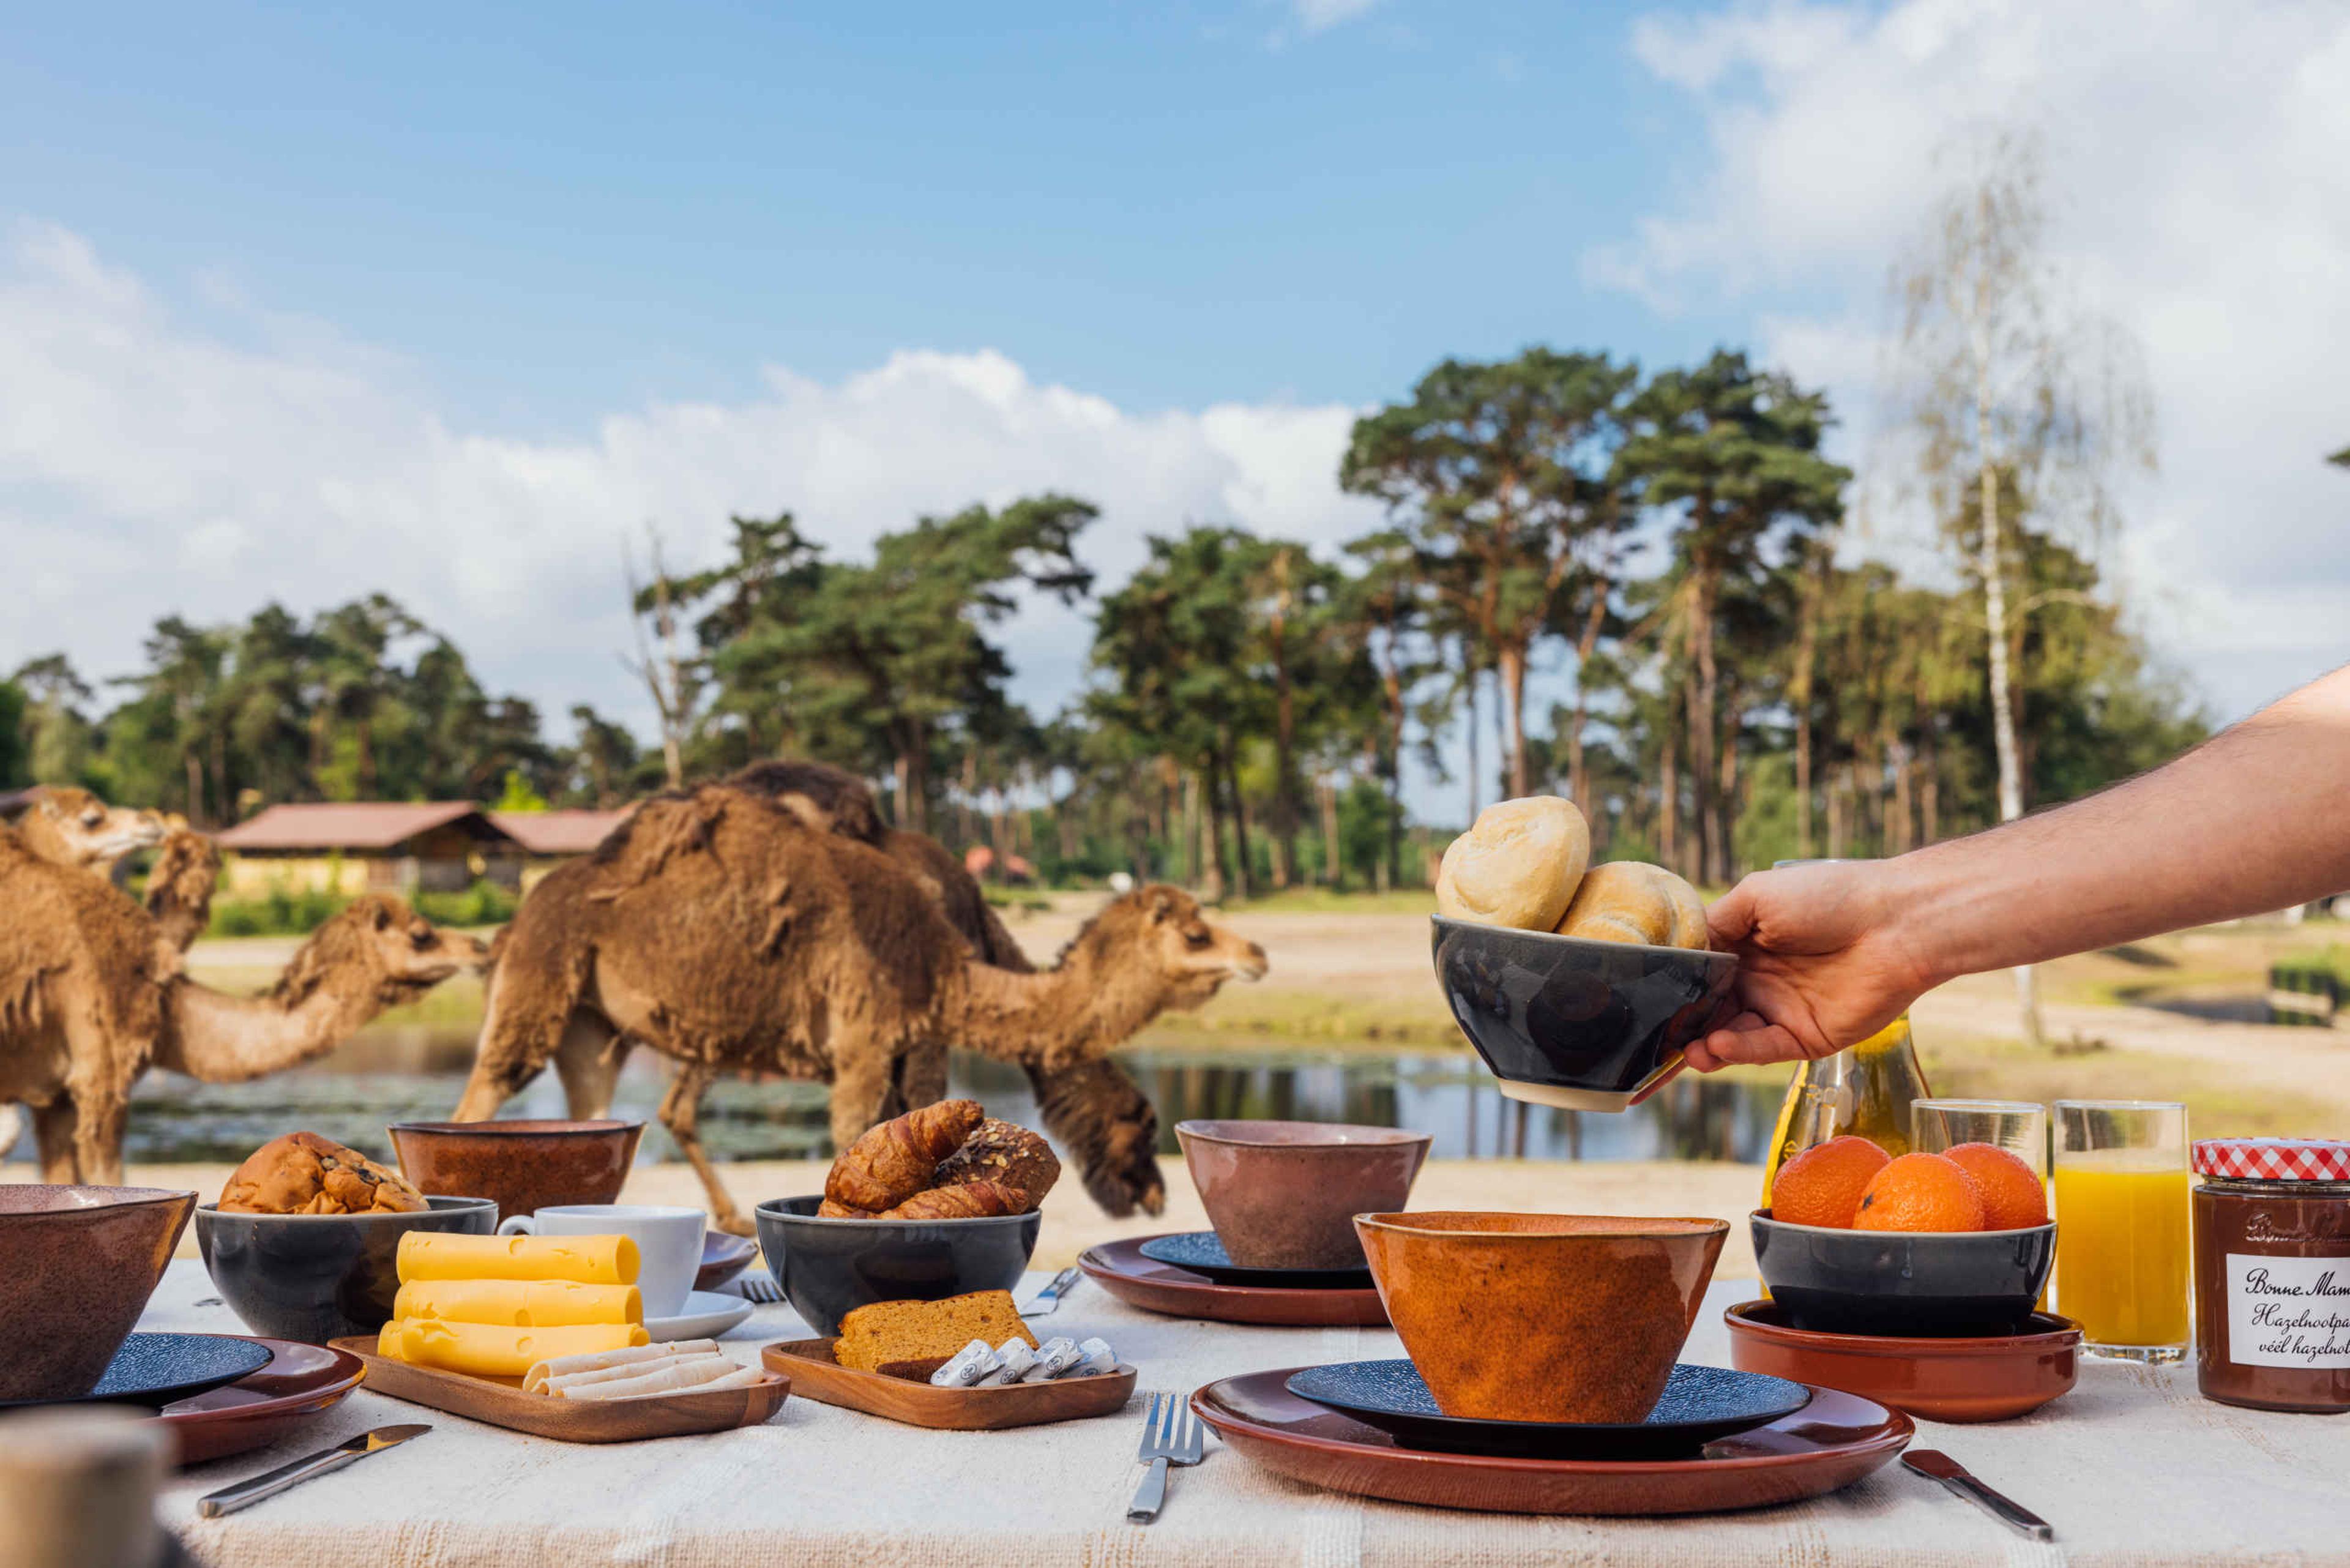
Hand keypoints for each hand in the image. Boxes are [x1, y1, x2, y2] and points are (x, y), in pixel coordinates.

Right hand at [1684, 861, 1944, 1070]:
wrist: (1896, 924)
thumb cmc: (1828, 898)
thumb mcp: (1756, 897)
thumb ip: (1715, 924)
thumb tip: (1680, 950)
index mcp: (1745, 946)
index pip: (1700, 976)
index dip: (1673, 990)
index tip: (1644, 1002)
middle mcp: (1759, 981)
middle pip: (1710, 1012)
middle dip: (1683, 1027)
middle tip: (1659, 1038)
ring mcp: (1782, 1011)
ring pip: (1731, 1037)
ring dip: (1706, 1046)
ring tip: (1690, 1051)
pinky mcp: (1806, 1037)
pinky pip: (1764, 1048)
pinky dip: (1738, 1050)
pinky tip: (1718, 1046)